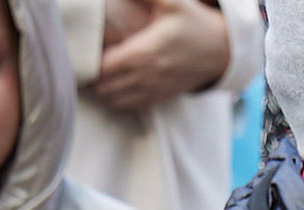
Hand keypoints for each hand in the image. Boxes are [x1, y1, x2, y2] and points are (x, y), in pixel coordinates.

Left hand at [93, 0, 232, 111]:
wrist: (222, 51)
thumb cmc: (193, 22)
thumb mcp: (170, 0)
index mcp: (145, 53)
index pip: (103, 67)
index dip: (88, 61)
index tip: (81, 48)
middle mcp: (147, 77)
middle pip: (105, 87)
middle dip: (92, 75)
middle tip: (85, 58)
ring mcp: (154, 90)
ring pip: (116, 100)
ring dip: (104, 87)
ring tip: (97, 70)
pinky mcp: (161, 97)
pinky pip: (131, 105)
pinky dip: (119, 96)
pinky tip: (115, 81)